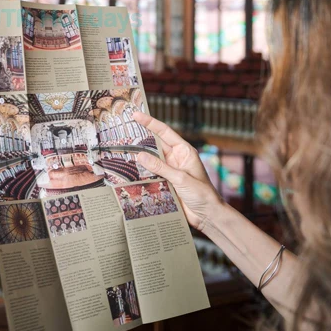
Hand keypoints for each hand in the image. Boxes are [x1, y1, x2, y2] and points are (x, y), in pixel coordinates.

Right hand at [134, 111, 222, 234]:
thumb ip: (160, 167)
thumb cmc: (202, 194)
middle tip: (124, 130)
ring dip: (140, 157)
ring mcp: (171, 171)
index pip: (165, 132)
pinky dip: (142, 172)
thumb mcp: (181, 178)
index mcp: (184, 151)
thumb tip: (140, 155)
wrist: (207, 215)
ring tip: (123, 150)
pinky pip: (151, 174)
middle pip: (156, 145)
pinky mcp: (166, 183)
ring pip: (151, 160)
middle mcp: (176, 158)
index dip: (150, 122)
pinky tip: (130, 171)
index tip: (136, 114)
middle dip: (141, 138)